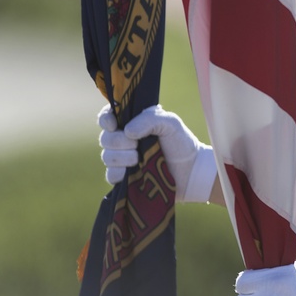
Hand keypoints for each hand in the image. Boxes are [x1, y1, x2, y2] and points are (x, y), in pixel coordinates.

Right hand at [97, 104, 217, 201]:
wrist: (190, 170)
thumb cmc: (181, 142)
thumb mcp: (170, 123)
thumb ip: (149, 120)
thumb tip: (127, 131)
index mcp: (133, 123)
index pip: (107, 117)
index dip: (105, 120)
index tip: (113, 125)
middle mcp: (124, 140)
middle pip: (105, 138)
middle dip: (118, 141)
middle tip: (136, 144)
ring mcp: (122, 159)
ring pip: (107, 157)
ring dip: (121, 157)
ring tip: (138, 159)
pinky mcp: (124, 177)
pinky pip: (111, 175)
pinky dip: (119, 173)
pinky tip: (131, 171)